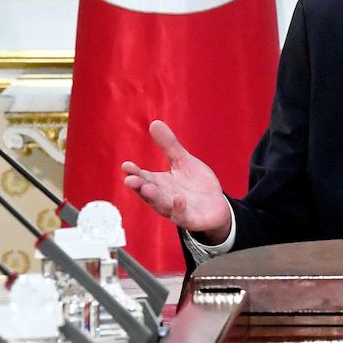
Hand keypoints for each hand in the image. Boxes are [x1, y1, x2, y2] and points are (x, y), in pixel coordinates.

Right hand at [122, 120, 232, 243]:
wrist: (216, 205)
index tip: (126, 165)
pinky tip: (178, 198)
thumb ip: (169, 146)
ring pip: (162, 206)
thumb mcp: (183, 161)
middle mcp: (164, 198)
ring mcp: (176, 210)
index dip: (135, 173)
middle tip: (130, 180)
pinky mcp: (191, 219)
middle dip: (139, 186)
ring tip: (147, 188)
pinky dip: (179, 208)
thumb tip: (154, 123)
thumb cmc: (195, 185)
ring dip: (154, 198)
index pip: (144, 177)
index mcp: (160, 184)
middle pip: (148, 193)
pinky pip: (183, 216)